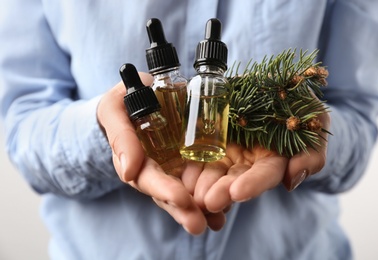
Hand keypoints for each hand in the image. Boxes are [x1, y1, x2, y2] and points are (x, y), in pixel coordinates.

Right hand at [97, 76, 208, 234]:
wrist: (142, 92)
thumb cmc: (125, 99)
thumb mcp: (115, 110)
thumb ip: (121, 135)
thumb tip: (129, 170)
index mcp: (134, 160)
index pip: (147, 179)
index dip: (163, 189)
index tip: (181, 199)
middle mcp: (154, 168)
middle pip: (167, 193)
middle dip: (182, 210)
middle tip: (198, 224)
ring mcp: (173, 166)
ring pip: (186, 191)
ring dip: (200, 209)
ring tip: (217, 221)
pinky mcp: (189, 160)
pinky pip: (200, 178)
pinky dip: (212, 192)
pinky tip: (226, 206)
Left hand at [190, 110, 329, 214]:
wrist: (274, 89)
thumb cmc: (300, 105)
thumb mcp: (316, 123)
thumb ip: (311, 154)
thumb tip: (293, 180)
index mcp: (273, 160)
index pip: (265, 174)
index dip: (254, 184)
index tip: (238, 193)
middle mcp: (249, 161)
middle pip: (235, 178)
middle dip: (222, 190)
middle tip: (207, 201)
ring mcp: (228, 152)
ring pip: (214, 170)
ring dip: (202, 184)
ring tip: (191, 194)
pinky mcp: (211, 140)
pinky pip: (198, 153)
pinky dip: (189, 166)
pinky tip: (180, 177)